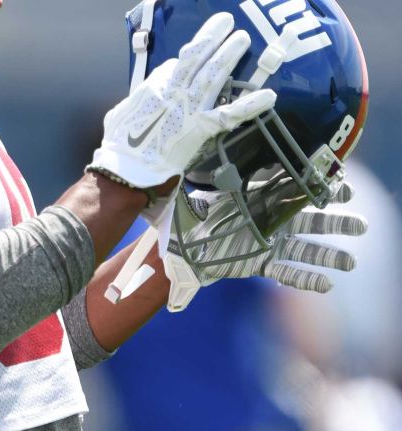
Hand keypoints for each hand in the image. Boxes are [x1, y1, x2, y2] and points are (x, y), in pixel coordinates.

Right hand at [87, 12, 276, 214]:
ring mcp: (190, 108)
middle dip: (212, 37)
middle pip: (196, 57)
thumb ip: (140, 97)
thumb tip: (151, 89)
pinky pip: (229, 113)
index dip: (185, 62)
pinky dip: (250, 104)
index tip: (190, 62)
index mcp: (155, 87)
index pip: (175, 66)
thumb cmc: (120, 144)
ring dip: (229, 55)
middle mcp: (174, 91)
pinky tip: (269, 95)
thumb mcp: (122, 111)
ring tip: (242, 39)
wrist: (128, 168)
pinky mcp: (202, 128)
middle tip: (228, 22)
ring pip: (213, 75)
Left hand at [175, 182, 366, 292]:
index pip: (298, 193)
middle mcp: (270, 220)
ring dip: (328, 255)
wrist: (179, 242)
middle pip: (310, 221)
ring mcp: (267, 244)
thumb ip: (219, 183)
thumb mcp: (207, 195)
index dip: (322, 193)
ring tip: (351, 262)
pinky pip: (286, 272)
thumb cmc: (193, 214)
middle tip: (362, 226)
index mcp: (261, 199)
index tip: (346, 190)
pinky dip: (305, 279)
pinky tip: (326, 284)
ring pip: (304, 249)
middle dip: (336, 223)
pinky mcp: (260, 264)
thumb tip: (223, 162)